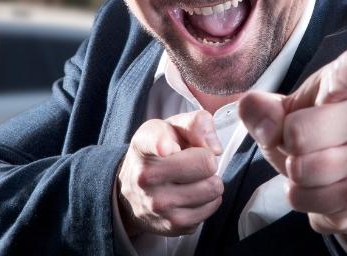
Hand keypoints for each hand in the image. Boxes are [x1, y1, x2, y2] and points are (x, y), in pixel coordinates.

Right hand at [117, 110, 224, 236]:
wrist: (131, 191)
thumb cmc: (159, 152)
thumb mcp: (171, 127)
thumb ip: (196, 123)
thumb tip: (214, 149)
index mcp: (144, 146)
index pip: (154, 142)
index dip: (162, 143)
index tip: (167, 148)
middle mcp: (146, 177)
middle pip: (207, 164)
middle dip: (207, 161)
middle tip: (192, 163)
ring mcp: (158, 205)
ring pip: (214, 188)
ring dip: (209, 181)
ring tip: (190, 179)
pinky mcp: (172, 224)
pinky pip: (212, 207)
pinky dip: (207, 200)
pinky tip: (189, 195)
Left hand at [238, 47, 346, 234]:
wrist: (344, 176)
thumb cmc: (312, 131)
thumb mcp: (280, 111)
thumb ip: (259, 108)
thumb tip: (271, 129)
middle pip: (298, 133)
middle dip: (286, 143)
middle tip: (302, 143)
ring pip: (303, 170)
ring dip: (293, 173)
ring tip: (310, 164)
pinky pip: (307, 199)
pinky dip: (299, 197)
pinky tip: (317, 187)